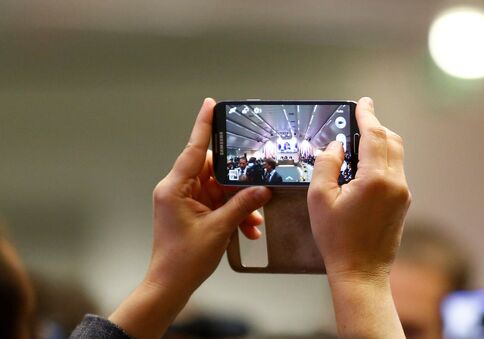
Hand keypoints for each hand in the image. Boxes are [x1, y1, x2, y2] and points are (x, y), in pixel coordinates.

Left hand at [109, 98, 271, 337]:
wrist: (170, 286)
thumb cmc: (182, 260)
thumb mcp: (218, 230)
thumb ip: (241, 206)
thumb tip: (261, 189)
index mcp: (174, 188)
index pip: (192, 150)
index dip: (204, 126)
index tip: (211, 105)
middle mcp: (178, 190)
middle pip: (212, 171)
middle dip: (237, 182)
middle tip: (257, 182)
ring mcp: (186, 201)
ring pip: (219, 189)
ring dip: (239, 203)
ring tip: (253, 220)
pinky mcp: (193, 212)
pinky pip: (218, 204)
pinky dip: (233, 213)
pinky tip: (248, 228)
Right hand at [308, 97, 410, 337]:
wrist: (361, 272)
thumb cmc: (338, 240)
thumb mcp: (320, 199)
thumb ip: (327, 165)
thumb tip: (336, 147)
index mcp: (376, 179)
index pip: (374, 135)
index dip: (367, 115)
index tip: (363, 103)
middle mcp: (395, 183)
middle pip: (391, 140)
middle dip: (375, 127)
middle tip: (357, 122)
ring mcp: (403, 194)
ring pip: (396, 155)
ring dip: (379, 143)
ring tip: (356, 146)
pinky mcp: (403, 203)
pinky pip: (395, 171)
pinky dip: (382, 160)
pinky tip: (363, 169)